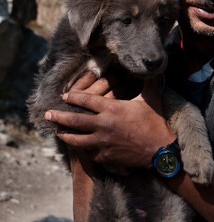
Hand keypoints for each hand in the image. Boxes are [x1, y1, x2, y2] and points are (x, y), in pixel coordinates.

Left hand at [44, 78, 175, 168]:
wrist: (159, 151)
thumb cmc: (154, 122)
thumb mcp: (150, 98)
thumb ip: (147, 80)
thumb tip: (150, 65)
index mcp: (112, 108)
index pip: (87, 100)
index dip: (74, 97)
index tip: (64, 95)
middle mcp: (103, 125)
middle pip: (75, 120)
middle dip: (60, 116)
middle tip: (47, 115)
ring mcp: (102, 142)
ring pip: (77, 139)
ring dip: (65, 135)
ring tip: (57, 132)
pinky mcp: (105, 156)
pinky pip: (89, 152)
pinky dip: (82, 149)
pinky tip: (77, 147)